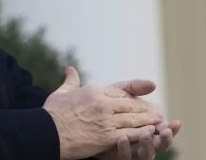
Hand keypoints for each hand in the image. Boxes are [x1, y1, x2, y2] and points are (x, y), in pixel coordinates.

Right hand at [43, 67, 162, 159]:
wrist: (46, 133)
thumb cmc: (51, 114)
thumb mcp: (61, 93)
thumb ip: (70, 81)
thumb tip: (70, 68)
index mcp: (95, 90)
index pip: (121, 91)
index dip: (134, 94)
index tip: (145, 94)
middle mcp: (103, 103)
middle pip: (130, 104)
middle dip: (145, 108)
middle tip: (157, 110)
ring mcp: (106, 120)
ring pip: (133, 118)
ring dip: (148, 120)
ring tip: (160, 120)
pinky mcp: (106, 136)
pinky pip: (129, 133)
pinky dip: (141, 133)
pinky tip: (150, 133)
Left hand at [96, 80, 181, 159]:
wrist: (79, 124)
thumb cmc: (102, 109)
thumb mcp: (116, 95)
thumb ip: (133, 89)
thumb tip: (154, 84)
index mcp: (145, 129)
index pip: (163, 131)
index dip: (170, 128)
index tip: (176, 123)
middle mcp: (139, 143)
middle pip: (158, 145)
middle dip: (163, 139)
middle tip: (166, 131)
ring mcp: (128, 152)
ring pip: (144, 154)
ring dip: (147, 145)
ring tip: (147, 133)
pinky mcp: (114, 157)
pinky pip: (123, 157)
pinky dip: (124, 149)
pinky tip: (122, 138)